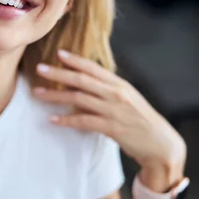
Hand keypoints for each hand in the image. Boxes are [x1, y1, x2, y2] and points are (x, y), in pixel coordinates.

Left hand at [34, 50, 185, 181]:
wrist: (162, 145)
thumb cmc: (142, 123)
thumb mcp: (128, 102)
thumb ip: (108, 93)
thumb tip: (84, 88)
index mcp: (121, 85)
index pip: (94, 68)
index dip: (76, 60)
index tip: (58, 53)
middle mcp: (117, 94)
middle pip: (82, 80)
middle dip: (58, 73)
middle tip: (39, 68)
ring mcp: (114, 110)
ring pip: (78, 98)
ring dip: (55, 95)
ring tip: (37, 93)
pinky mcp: (112, 127)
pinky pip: (83, 121)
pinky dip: (66, 120)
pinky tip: (52, 119)